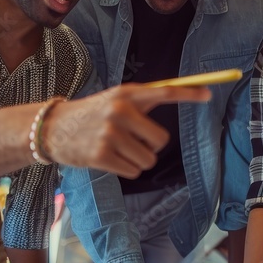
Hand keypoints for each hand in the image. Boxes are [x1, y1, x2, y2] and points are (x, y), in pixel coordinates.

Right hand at [44, 84, 210, 178]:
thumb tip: (178, 92)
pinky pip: (132, 171)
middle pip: (161, 140)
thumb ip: (143, 99)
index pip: (164, 91)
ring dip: (137, 160)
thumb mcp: (115, 99)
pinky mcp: (101, 156)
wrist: (53, 129)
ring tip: (118, 149)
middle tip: (134, 141)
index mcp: (126, 94)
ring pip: (148, 159)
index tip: (209, 94)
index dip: (189, 94)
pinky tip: (109, 158)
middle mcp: (119, 111)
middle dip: (152, 146)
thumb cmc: (92, 114)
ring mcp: (109, 134)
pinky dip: (125, 169)